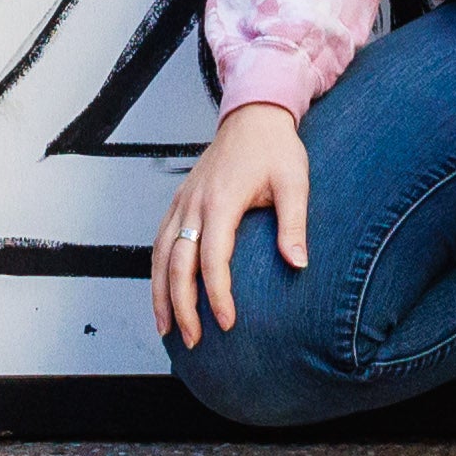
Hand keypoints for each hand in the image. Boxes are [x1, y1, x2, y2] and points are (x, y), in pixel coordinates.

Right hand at [150, 101, 313, 347]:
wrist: (253, 114)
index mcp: (222, 200)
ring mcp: (182, 201)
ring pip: (160, 254)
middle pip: (178, 263)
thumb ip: (294, 224)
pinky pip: (159, 241)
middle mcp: (194, 202)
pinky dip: (157, 271)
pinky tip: (162, 293)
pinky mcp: (179, 201)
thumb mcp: (294, 182)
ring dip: (161, 294)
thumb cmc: (277, 149)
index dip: (217, 294)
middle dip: (182, 305)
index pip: (213, 258)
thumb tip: (298, 264)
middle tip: (193, 341)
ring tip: (167, 330)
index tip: (227, 323)